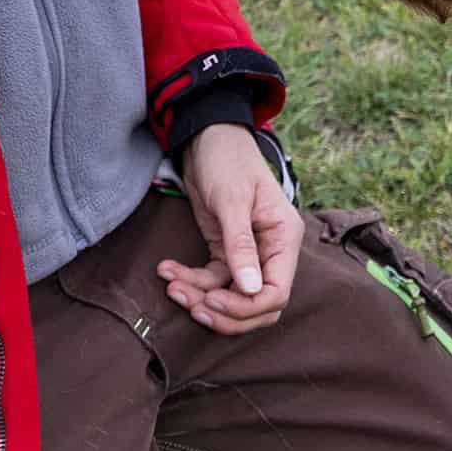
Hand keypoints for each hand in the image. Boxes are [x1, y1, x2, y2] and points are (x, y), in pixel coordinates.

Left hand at [156, 124, 300, 334]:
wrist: (206, 137)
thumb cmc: (227, 159)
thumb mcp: (232, 199)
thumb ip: (241, 245)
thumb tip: (252, 289)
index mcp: (284, 238)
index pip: (277, 292)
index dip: (246, 307)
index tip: (212, 301)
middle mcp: (271, 250)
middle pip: (256, 305)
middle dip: (223, 312)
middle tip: (191, 306)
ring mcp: (247, 253)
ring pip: (230, 297)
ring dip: (200, 298)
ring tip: (171, 286)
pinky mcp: (224, 251)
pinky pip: (211, 280)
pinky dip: (190, 281)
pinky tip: (167, 270)